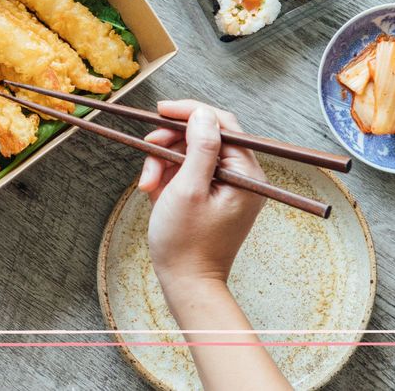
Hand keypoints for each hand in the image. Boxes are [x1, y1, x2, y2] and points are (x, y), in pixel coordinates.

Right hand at [138, 100, 267, 289]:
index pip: (223, 124)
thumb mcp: (189, 189)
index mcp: (247, 174)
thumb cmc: (186, 243)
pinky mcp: (211, 195)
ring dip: (164, 161)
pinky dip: (168, 175)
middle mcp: (242, 177)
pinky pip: (188, 171)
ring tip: (146, 184)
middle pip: (204, 137)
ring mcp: (227, 186)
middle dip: (171, 142)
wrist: (185, 284)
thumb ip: (199, 148)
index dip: (191, 112)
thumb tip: (202, 113)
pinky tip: (153, 189)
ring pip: (191, 153)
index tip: (162, 110)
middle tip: (148, 149)